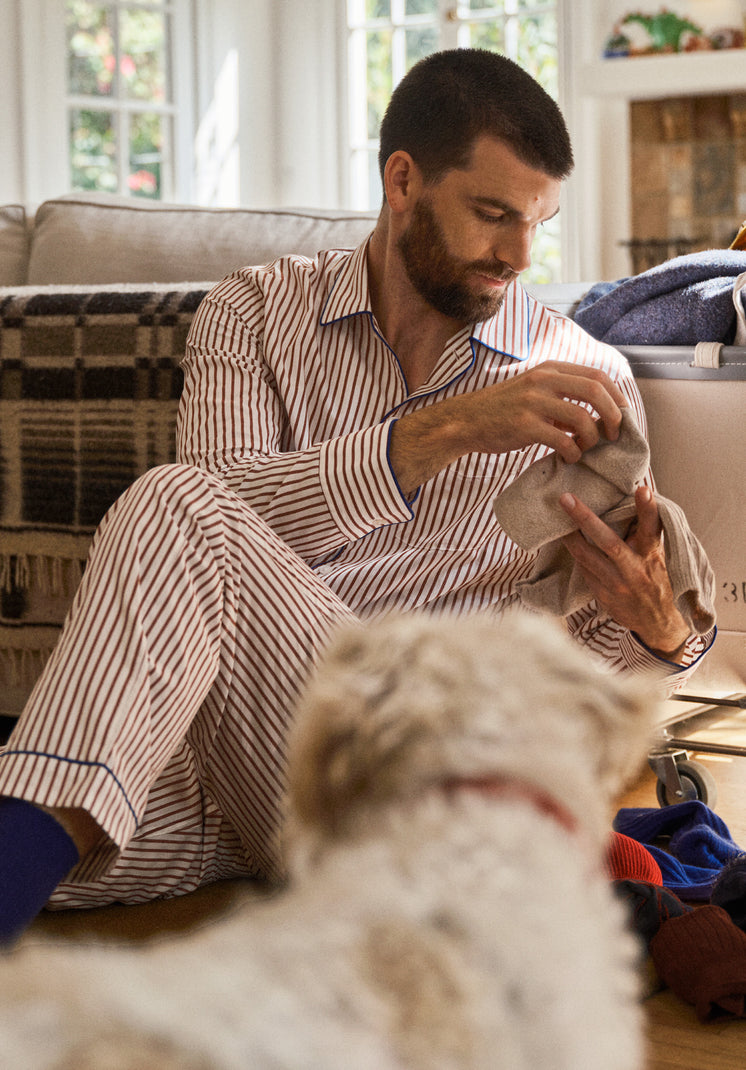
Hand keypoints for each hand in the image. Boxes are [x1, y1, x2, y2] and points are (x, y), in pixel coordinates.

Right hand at [457, 360, 626, 463]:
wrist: (466, 420)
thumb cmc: (502, 410)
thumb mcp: (534, 393)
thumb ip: (563, 399)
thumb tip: (596, 416)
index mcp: (550, 369)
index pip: (597, 375)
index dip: (617, 396)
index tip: (621, 416)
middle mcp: (544, 380)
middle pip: (596, 391)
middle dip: (613, 415)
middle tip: (613, 435)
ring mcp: (533, 402)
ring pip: (582, 418)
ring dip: (592, 438)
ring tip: (585, 448)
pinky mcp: (525, 425)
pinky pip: (562, 440)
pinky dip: (572, 452)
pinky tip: (568, 457)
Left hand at [560, 485, 690, 660]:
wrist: (657, 622)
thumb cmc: (657, 580)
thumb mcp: (657, 557)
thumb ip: (643, 536)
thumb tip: (627, 506)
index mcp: (651, 555)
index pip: (651, 528)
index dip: (647, 508)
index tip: (642, 488)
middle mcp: (634, 569)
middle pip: (607, 541)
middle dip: (585, 518)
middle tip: (566, 498)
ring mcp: (616, 584)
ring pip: (586, 557)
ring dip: (569, 537)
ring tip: (556, 518)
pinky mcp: (602, 594)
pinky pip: (583, 569)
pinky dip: (574, 554)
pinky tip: (564, 541)